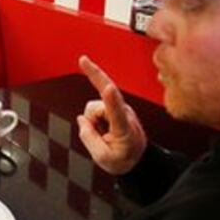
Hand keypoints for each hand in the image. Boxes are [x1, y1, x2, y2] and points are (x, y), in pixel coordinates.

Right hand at [75, 56, 147, 174]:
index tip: (107, 88)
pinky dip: (94, 119)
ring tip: (103, 136)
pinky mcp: (115, 107)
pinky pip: (95, 109)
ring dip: (92, 121)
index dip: (110, 99)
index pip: (117, 113)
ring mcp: (120, 108)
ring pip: (93, 107)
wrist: (138, 159)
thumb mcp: (103, 158)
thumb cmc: (123, 160)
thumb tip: (82, 120)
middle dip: (93, 88)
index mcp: (124, 130)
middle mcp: (124, 114)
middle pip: (99, 102)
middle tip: (83, 59)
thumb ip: (89, 138)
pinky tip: (103, 130)